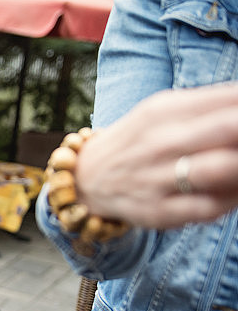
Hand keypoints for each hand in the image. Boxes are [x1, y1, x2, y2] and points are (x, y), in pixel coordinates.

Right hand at [76, 83, 237, 228]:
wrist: (87, 179)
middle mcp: (160, 142)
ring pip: (222, 170)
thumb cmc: (141, 140)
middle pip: (229, 128)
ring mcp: (158, 178)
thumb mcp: (164, 110)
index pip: (229, 98)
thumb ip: (211, 104)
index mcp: (164, 110)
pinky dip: (233, 200)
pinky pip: (210, 207)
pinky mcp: (158, 212)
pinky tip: (236, 193)